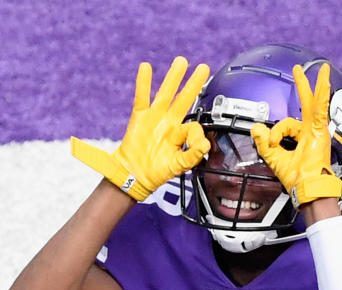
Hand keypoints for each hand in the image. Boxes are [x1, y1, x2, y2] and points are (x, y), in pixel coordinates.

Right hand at [70, 57, 210, 200]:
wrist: (136, 175)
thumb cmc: (158, 172)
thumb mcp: (179, 165)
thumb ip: (193, 155)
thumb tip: (206, 144)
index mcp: (181, 133)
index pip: (194, 124)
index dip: (197, 133)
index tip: (200, 143)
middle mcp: (170, 122)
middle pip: (184, 98)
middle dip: (194, 83)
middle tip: (204, 67)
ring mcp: (155, 117)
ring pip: (166, 93)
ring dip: (174, 77)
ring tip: (182, 61)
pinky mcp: (140, 117)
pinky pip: (142, 97)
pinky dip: (143, 82)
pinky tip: (146, 67)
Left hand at [251, 64, 341, 206]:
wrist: (306, 188)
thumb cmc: (296, 178)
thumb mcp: (274, 158)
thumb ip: (263, 143)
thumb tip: (255, 128)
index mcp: (302, 138)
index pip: (286, 125)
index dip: (275, 132)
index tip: (272, 143)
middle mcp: (311, 132)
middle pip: (307, 104)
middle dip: (303, 85)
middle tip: (297, 69)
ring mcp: (318, 131)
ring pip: (316, 104)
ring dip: (319, 85)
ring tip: (323, 69)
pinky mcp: (320, 132)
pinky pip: (320, 110)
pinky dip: (323, 95)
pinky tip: (324, 82)